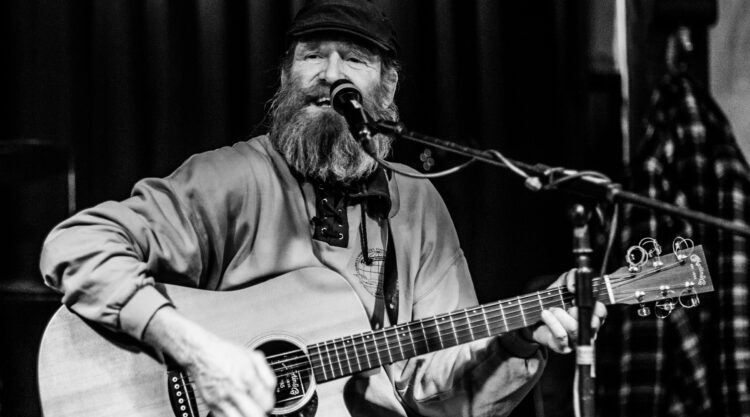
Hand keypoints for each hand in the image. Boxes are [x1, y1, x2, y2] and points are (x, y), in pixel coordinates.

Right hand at [143, 307, 276, 416]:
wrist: (201, 353)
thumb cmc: (226, 353)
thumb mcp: (254, 356)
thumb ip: (267, 375)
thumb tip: (272, 390)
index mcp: (247, 377)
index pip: (267, 403)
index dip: (270, 403)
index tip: (267, 401)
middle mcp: (234, 391)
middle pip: (255, 416)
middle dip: (261, 413)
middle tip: (259, 407)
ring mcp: (221, 400)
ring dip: (247, 415)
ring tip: (248, 408)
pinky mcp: (211, 405)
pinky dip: (234, 416)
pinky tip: (236, 409)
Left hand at [530, 269, 606, 353]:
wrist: (534, 316)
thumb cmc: (553, 300)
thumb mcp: (562, 284)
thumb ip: (571, 276)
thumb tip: (574, 285)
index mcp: (592, 314)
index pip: (601, 312)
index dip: (592, 306)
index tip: (577, 298)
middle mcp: (587, 329)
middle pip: (592, 324)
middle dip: (577, 312)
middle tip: (568, 306)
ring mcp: (576, 340)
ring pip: (575, 329)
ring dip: (560, 315)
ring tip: (552, 309)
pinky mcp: (563, 347)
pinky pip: (561, 336)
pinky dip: (551, 322)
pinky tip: (545, 314)